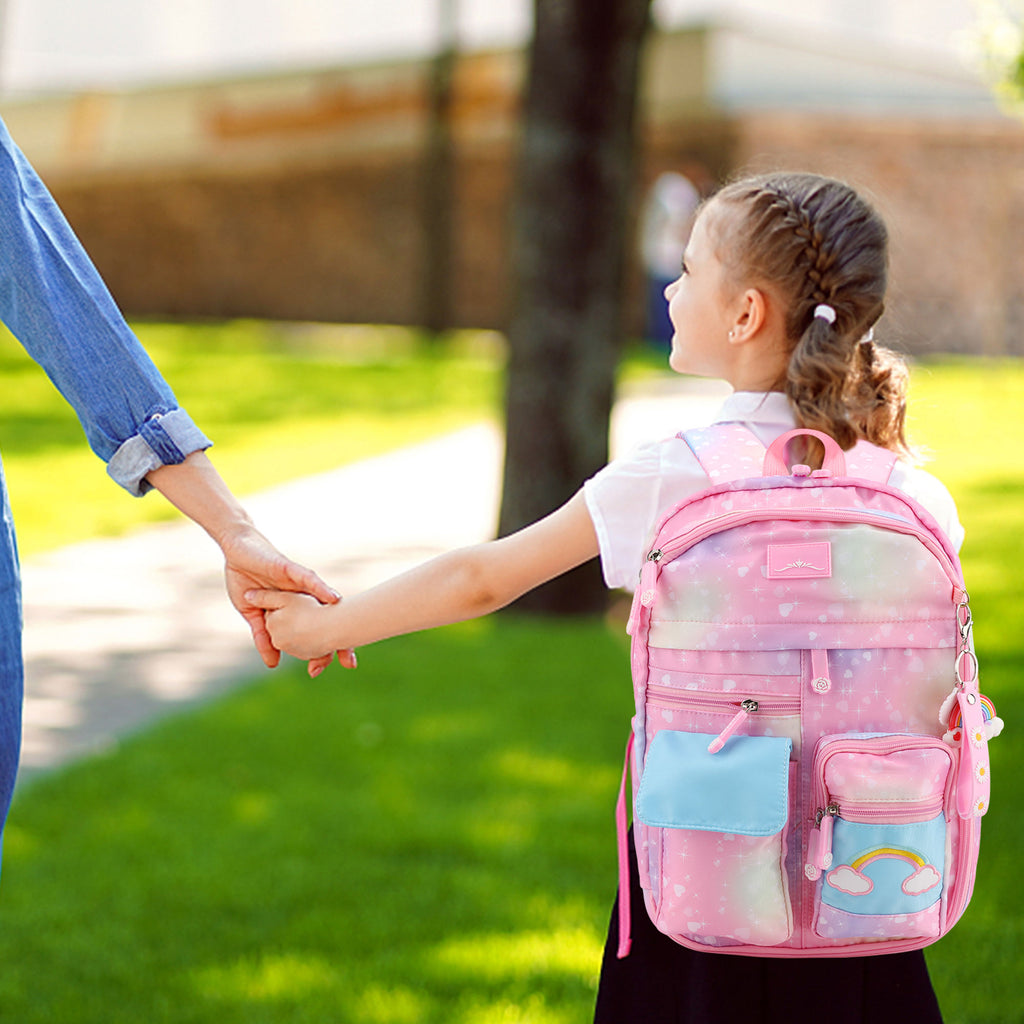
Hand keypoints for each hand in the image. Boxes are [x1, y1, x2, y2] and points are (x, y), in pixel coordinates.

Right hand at [144, 452, 354, 672]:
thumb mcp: (253, 615)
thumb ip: (264, 637)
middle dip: (338, 639)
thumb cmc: (247, 581)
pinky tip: (334, 599)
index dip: (321, 649)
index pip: (312, 632)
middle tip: (350, 661)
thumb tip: (272, 664)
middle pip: (325, 620)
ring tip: (351, 633)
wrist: (237, 550)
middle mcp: (303, 598)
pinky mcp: (291, 569)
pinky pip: (309, 579)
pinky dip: (320, 589)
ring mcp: (299, 584)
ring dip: (336, 617)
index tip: (330, 668)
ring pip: (322, 602)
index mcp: (295, 610)